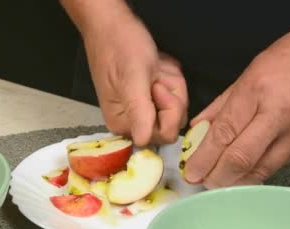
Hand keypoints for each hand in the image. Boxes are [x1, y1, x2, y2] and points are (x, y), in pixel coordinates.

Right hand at [82, 14, 187, 145]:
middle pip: (174, 121)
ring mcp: (143, 109)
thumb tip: (143, 143)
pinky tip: (157, 66)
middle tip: (156, 75)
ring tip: (155, 68)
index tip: (155, 86)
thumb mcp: (133, 79)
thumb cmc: (120, 48)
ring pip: (177, 106)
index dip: (168, 111)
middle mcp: (133, 122)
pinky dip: (170, 77)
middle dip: (173, 95)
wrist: (113, 25)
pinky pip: (174, 93)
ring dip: (172, 82)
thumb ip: (139, 111)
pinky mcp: (150, 96)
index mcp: (123, 124)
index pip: (163, 135)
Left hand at [184, 18, 289, 187]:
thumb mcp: (251, 70)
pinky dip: (257, 173)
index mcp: (256, 92)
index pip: (223, 134)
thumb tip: (198, 128)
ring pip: (261, 170)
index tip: (191, 172)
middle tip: (203, 183)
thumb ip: (222, 104)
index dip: (204, 158)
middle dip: (216, 177)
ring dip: (236, 182)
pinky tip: (244, 176)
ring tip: (220, 183)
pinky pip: (278, 165)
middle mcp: (277, 116)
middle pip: (240, 159)